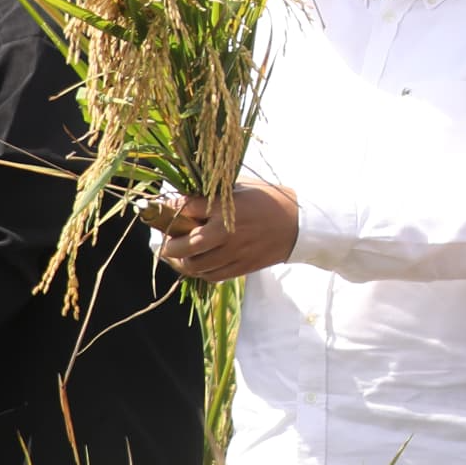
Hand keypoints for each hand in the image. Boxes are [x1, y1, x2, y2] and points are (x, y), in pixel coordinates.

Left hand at [159, 182, 301, 282]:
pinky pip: (212, 276)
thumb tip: (183, 199)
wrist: (299, 223)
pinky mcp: (242, 267)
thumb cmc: (268, 200)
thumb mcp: (240, 188)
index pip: (184, 209)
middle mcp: (226, 232)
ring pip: (195, 266)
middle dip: (168, 245)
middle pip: (184, 246)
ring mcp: (234, 252)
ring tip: (179, 256)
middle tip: (166, 242)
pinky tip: (199, 264)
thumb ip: (212, 194)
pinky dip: (200, 272)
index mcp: (225, 208)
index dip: (169, 210)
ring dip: (182, 262)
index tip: (166, 210)